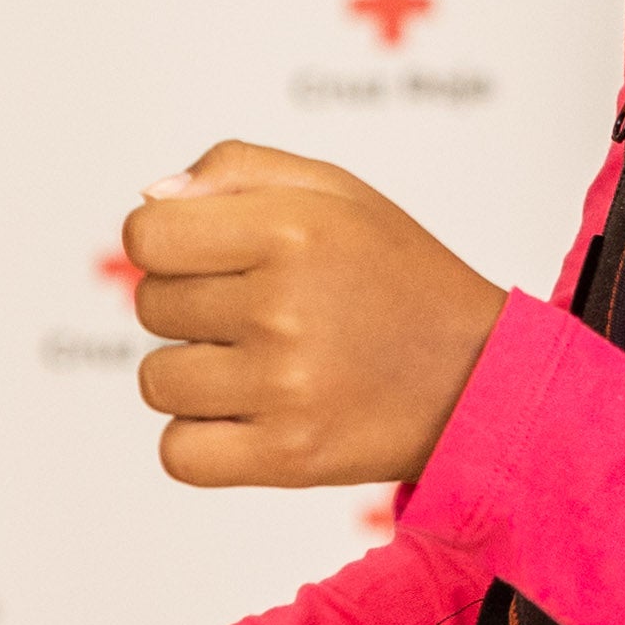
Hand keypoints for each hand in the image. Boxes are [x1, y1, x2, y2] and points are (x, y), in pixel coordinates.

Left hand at [127, 140, 502, 488]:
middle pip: (150, 307)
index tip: (212, 257)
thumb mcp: (332, 190)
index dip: (168, 244)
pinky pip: (179, 453)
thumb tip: (149, 198)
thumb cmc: (395, 273)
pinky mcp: (287, 456)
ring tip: (260, 365)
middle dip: (193, 305)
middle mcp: (282, 307)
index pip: (145, 237)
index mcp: (289, 229)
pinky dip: (200, 441)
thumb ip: (234, 169)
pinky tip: (248, 415)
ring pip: (157, 381)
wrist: (479, 375)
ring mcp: (284, 387)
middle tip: (265, 312)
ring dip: (195, 375)